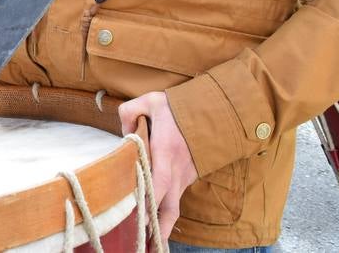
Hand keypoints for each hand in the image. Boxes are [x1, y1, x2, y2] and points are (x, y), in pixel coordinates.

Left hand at [118, 91, 198, 244]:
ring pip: (173, 208)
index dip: (149, 201)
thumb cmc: (180, 107)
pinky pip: (175, 199)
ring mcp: (184, 177)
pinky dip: (165, 213)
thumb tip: (123, 130)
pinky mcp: (187, 178)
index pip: (159, 182)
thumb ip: (129, 112)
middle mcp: (177, 170)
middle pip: (168, 207)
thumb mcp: (151, 100)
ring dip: (162, 227)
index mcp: (167, 151)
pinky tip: (155, 226)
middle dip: (157, 229)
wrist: (216, 110)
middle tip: (143, 245)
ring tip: (150, 247)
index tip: (138, 217)